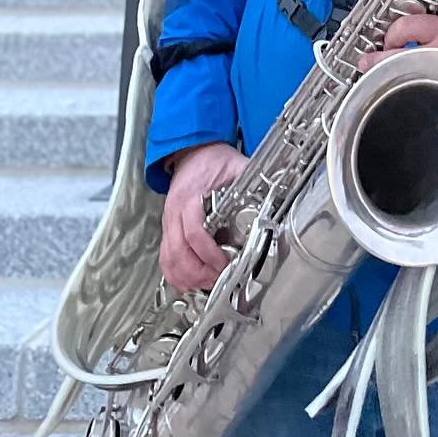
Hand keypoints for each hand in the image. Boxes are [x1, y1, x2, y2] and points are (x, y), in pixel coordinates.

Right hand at [160, 141, 245, 292]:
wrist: (192, 152)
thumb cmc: (211, 160)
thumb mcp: (234, 164)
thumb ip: (251, 178)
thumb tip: (272, 189)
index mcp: (189, 197)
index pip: (193, 232)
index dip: (208, 253)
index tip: (223, 264)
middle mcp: (174, 212)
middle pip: (179, 252)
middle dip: (198, 272)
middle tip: (217, 279)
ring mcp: (168, 222)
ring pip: (169, 258)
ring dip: (186, 276)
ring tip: (206, 284)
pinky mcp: (168, 229)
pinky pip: (165, 257)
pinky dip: (174, 274)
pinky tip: (188, 281)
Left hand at [357, 11, 437, 96]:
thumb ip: (435, 21)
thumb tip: (408, 25)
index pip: (405, 26)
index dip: (390, 32)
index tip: (386, 37)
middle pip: (395, 56)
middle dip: (376, 59)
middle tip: (366, 61)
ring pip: (403, 77)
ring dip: (389, 76)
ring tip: (382, 75)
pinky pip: (419, 90)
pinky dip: (408, 88)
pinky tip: (404, 86)